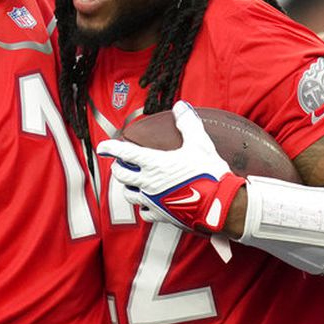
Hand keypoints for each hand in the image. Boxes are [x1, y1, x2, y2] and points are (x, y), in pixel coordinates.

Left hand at [97, 101, 245, 233]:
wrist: (220, 205)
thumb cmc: (209, 173)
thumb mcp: (200, 143)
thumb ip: (188, 124)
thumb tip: (180, 106)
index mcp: (154, 164)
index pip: (125, 154)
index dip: (111, 148)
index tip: (103, 147)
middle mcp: (148, 183)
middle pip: (121, 175)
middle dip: (117, 167)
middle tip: (119, 163)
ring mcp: (153, 201)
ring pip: (129, 195)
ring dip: (127, 187)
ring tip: (131, 183)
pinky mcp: (161, 216)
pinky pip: (144, 213)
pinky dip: (142, 206)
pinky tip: (147, 204)